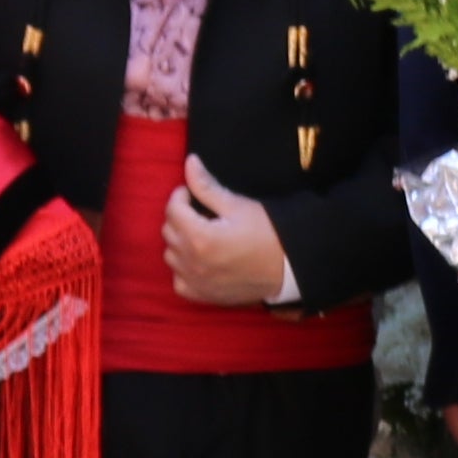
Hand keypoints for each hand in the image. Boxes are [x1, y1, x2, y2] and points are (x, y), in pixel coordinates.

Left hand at [161, 153, 292, 310]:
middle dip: (180, 216)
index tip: (194, 192)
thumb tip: (189, 162)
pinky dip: (183, 269)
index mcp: (200, 237)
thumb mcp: (237, 205)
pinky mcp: (203, 295)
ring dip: (180, 241)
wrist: (288, 267)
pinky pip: (178, 280)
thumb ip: (207, 186)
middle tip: (200, 211)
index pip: (173, 209)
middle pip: (168, 231)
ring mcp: (196, 282)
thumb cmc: (267, 233)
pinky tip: (199, 260)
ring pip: (171, 255)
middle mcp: (192, 262)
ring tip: (200, 234)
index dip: (182, 195)